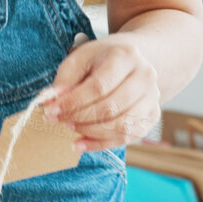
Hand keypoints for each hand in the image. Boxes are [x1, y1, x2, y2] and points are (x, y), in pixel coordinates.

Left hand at [44, 35, 160, 152]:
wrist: (132, 60)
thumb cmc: (102, 59)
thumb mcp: (80, 58)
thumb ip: (64, 79)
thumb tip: (50, 101)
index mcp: (126, 57)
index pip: (99, 86)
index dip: (73, 102)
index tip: (52, 110)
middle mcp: (145, 77)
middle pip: (111, 108)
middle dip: (79, 117)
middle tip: (59, 120)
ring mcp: (152, 99)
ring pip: (121, 126)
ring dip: (90, 131)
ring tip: (71, 126)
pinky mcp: (151, 117)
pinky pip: (126, 138)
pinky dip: (101, 144)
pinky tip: (81, 143)